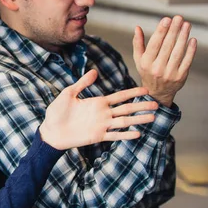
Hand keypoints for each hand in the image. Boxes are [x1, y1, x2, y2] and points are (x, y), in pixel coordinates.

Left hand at [39, 69, 157, 149]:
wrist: (50, 131)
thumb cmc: (57, 112)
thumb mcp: (68, 94)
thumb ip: (82, 83)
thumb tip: (94, 71)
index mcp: (97, 102)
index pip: (119, 96)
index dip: (132, 93)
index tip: (146, 90)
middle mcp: (103, 114)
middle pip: (126, 108)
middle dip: (141, 106)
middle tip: (156, 103)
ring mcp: (102, 126)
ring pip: (124, 122)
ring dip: (138, 120)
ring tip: (152, 117)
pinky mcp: (97, 136)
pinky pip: (114, 135)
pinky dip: (125, 135)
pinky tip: (137, 133)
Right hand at [133, 16, 196, 106]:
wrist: (157, 93)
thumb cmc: (148, 72)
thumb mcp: (139, 59)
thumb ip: (138, 43)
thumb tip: (137, 28)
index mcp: (146, 63)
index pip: (154, 44)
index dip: (161, 31)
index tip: (166, 19)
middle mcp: (157, 68)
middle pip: (167, 46)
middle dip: (173, 30)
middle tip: (178, 18)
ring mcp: (169, 73)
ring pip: (178, 52)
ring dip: (183, 37)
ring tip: (186, 25)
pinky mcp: (180, 77)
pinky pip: (187, 61)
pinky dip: (191, 50)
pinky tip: (192, 39)